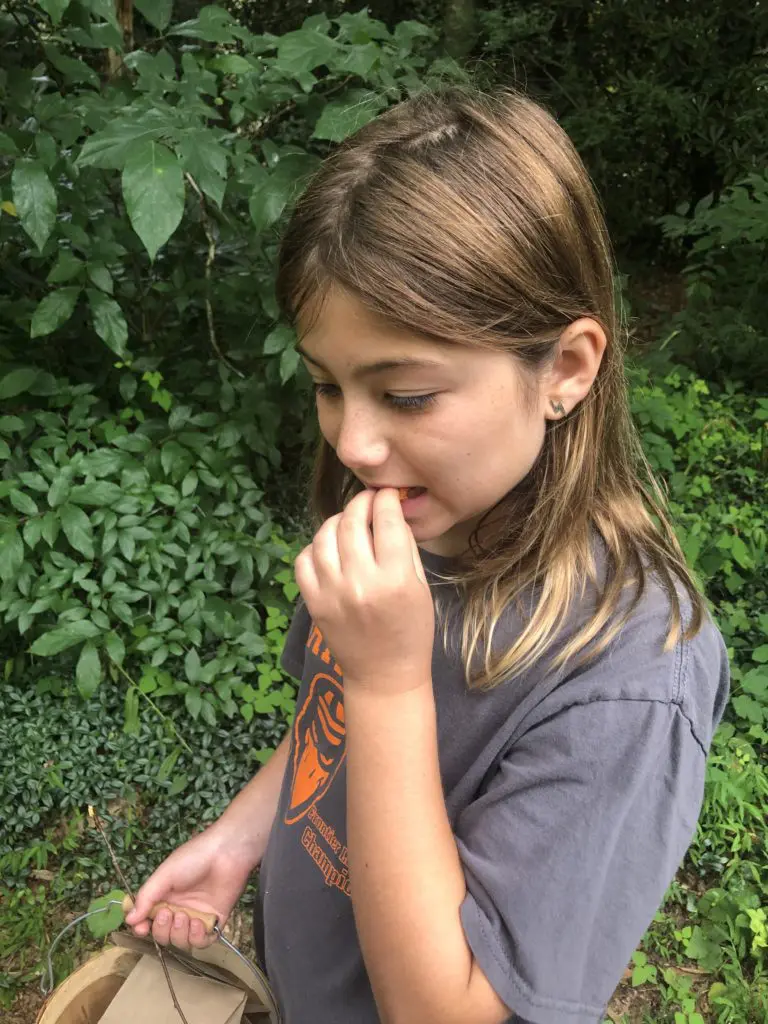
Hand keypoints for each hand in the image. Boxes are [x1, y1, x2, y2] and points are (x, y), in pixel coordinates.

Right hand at [125, 823, 253, 949]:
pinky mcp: (215, 921)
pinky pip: (202, 942)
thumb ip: (147, 897)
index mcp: (164, 897)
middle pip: (163, 934)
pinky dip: (197, 937)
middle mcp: (179, 909)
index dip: (142, 928)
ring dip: (179, 933)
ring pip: (181, 941)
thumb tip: (129, 920)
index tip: (141, 928)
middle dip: (162, 930)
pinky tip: (199, 922)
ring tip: (185, 915)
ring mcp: (197, 917)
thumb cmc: (193, 858)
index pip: (148, 920)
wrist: (226, 853)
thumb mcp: (164, 875)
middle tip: (169, 913)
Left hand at [294, 488, 434, 692]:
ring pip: (324, 537)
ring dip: (336, 521)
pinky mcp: (314, 603)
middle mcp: (361, 583)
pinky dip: (315, 547)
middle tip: (367, 500)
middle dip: (360, 502)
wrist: (384, 675)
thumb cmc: (411, 631)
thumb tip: (389, 513)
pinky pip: (304, 560)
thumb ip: (405, 549)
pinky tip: (329, 548)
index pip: (387, 522)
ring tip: (347, 521)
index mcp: (396, 580)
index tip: (387, 494)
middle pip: (352, 523)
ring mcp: (332, 594)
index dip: (386, 500)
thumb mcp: (421, 588)